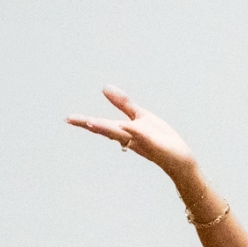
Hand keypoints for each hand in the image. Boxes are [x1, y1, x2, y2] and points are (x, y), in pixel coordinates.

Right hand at [68, 87, 195, 179]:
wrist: (180, 158)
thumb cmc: (160, 138)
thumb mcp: (140, 116)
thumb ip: (123, 104)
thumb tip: (105, 88)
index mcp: (125, 131)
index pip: (102, 125)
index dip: (85, 122)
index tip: (68, 119)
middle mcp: (131, 137)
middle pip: (108, 130)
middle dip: (91, 124)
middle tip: (71, 120)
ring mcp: (143, 142)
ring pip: (123, 134)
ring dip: (108, 129)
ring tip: (91, 122)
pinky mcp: (157, 145)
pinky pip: (146, 138)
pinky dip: (137, 133)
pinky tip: (130, 126)